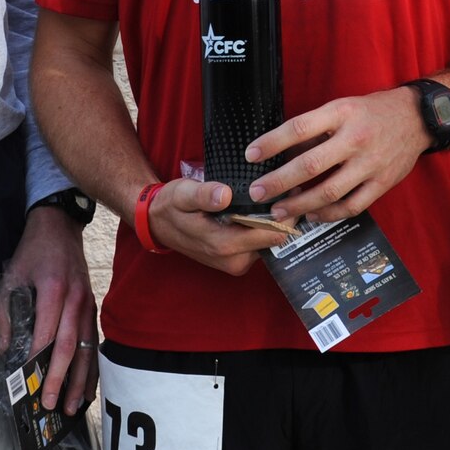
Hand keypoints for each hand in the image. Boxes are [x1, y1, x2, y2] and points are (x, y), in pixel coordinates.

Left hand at [0, 207, 98, 414]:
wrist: (60, 227)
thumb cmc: (33, 252)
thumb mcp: (11, 277)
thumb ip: (5, 314)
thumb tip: (5, 350)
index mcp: (54, 290)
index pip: (47, 334)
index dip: (37, 362)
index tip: (27, 385)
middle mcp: (76, 299)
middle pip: (69, 346)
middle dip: (59, 378)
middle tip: (49, 405)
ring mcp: (88, 304)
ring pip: (87, 348)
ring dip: (80, 380)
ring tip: (72, 406)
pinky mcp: (92, 308)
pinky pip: (93, 342)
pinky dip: (91, 367)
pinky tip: (87, 387)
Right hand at [149, 178, 296, 274]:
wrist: (158, 224)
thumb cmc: (171, 206)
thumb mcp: (182, 194)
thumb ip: (203, 195)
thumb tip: (225, 195)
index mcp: (224, 245)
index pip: (271, 234)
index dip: (285, 211)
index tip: (292, 187)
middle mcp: (234, 260)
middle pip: (276, 240)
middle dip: (285, 215)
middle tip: (291, 186)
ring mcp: (237, 263)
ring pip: (271, 243)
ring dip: (277, 221)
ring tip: (281, 193)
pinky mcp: (238, 260)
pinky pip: (261, 244)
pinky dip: (267, 227)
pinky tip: (266, 206)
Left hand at [243, 85, 428, 222]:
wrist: (416, 118)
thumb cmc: (371, 112)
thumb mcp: (341, 107)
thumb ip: (315, 129)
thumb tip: (280, 150)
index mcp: (341, 113)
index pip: (299, 128)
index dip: (272, 143)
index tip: (251, 155)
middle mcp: (355, 138)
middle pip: (310, 164)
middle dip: (278, 182)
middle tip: (257, 192)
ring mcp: (370, 163)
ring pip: (329, 191)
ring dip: (299, 203)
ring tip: (278, 211)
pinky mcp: (382, 183)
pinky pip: (351, 205)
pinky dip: (328, 214)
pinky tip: (311, 214)